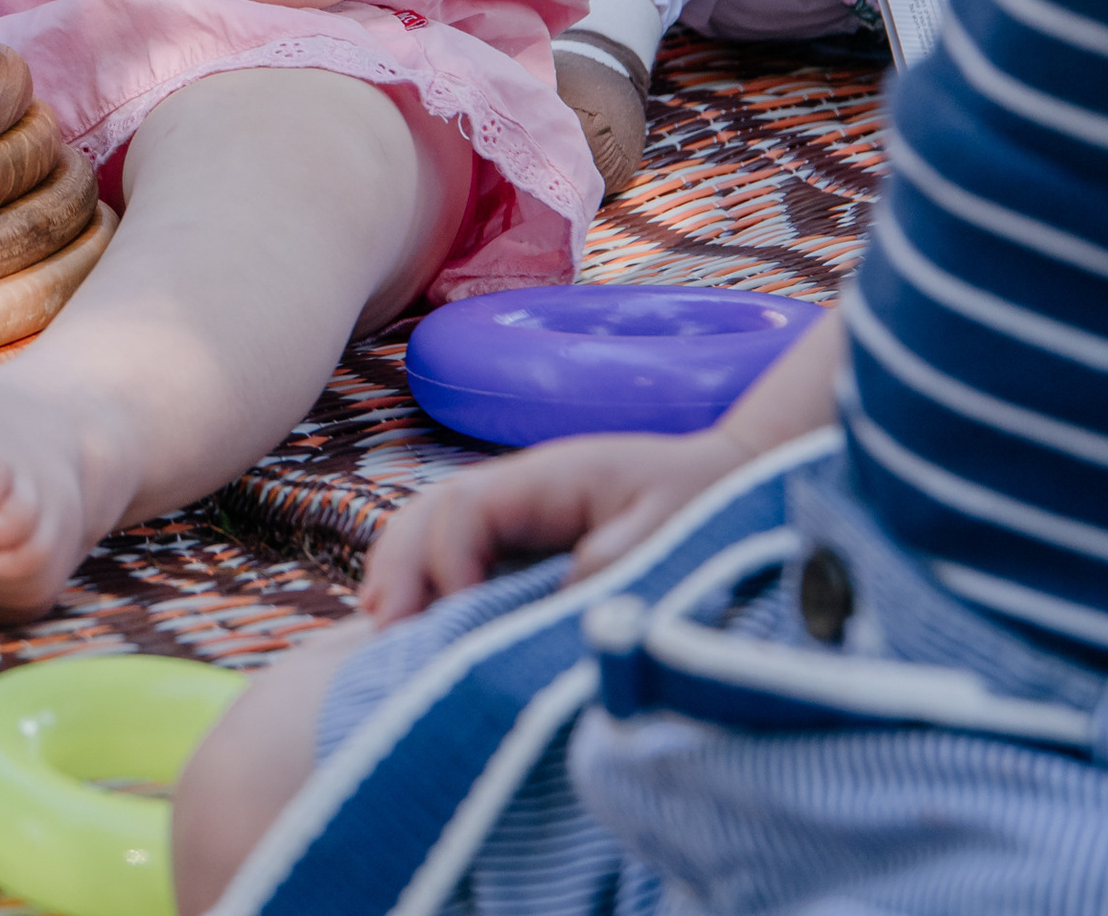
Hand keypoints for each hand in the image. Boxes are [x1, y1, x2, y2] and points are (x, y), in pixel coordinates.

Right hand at [358, 426, 753, 624]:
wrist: (727, 476)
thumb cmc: (704, 500)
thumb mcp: (672, 530)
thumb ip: (613, 562)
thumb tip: (554, 602)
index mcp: (548, 476)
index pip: (467, 506)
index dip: (447, 560)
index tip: (456, 619)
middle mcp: (517, 487)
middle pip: (429, 510)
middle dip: (399, 565)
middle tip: (380, 628)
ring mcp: (515, 510)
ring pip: (431, 527)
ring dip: (402, 573)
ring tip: (380, 630)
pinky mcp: (523, 538)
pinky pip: (456, 549)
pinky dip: (425, 580)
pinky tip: (412, 622)